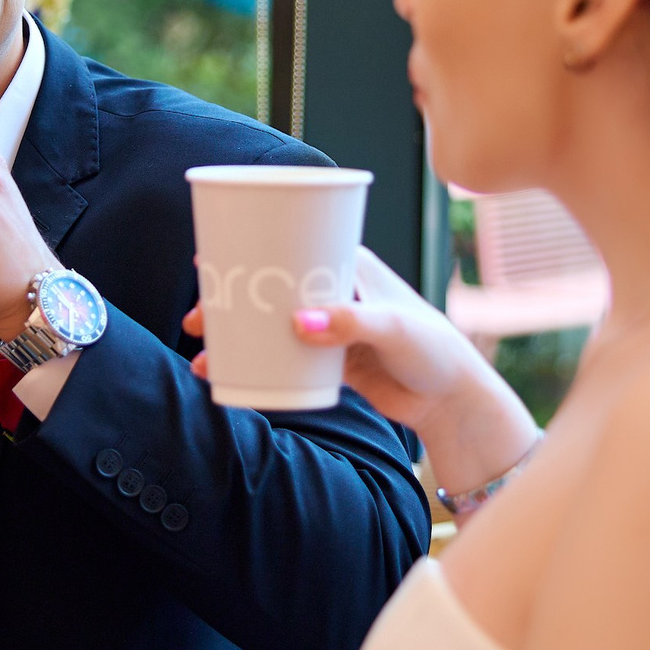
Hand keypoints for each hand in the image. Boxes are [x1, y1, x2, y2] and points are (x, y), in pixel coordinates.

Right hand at [183, 247, 536, 491]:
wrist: (453, 402)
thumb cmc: (435, 349)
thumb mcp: (394, 327)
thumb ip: (350, 323)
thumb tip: (297, 323)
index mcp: (349, 266)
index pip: (290, 247)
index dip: (247, 250)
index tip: (208, 259)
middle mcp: (334, 293)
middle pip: (269, 288)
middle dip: (228, 300)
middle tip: (196, 317)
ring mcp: (330, 329)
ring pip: (271, 327)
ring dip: (236, 336)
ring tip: (204, 354)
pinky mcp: (330, 364)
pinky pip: (283, 362)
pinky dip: (255, 368)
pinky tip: (228, 378)